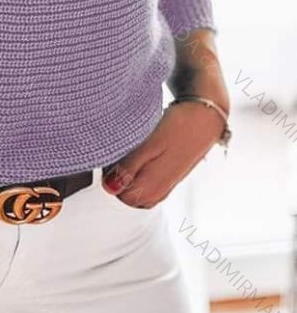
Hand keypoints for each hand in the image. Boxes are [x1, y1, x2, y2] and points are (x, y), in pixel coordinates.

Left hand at [101, 98, 227, 209]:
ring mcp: (162, 188)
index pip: (115, 191)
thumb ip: (128, 167)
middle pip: (122, 191)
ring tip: (133, 147)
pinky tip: (140, 152)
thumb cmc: (178, 127)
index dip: (109, 171)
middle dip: (116, 172)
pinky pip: (142, 182)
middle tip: (123, 146)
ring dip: (126, 170)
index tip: (114, 151)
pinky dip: (136, 169)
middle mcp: (157, 193)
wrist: (204, 119)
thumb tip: (109, 188)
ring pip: (131, 187)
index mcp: (151, 188)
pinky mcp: (165, 179)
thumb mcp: (149, 144)